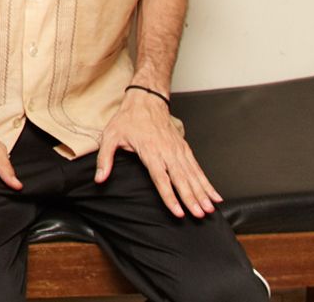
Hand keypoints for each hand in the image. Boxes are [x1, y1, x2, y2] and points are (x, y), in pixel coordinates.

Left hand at [95, 89, 219, 217]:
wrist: (146, 100)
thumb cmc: (128, 119)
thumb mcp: (110, 136)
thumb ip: (104, 158)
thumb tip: (99, 179)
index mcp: (150, 151)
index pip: (161, 178)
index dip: (170, 196)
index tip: (178, 212)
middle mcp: (167, 152)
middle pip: (181, 179)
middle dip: (191, 198)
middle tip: (200, 214)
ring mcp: (178, 151)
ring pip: (193, 175)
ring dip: (202, 192)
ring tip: (210, 209)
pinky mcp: (184, 149)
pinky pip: (198, 169)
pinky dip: (207, 182)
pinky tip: (214, 195)